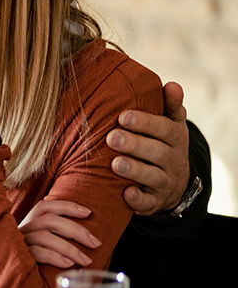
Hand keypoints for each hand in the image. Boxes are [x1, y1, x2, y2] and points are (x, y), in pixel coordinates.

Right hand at [18, 198, 99, 266]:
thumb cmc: (40, 267)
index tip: (88, 213)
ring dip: (69, 248)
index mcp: (29, 224)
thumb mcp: (49, 249)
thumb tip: (90, 239)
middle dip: (76, 230)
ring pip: (44, 236)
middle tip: (95, 243)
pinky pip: (37, 253)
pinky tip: (69, 264)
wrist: (18, 284)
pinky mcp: (19, 259)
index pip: (44, 207)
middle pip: (49, 220)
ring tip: (86, 260)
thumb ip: (61, 239)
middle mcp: (22, 231)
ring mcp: (19, 244)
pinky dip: (56, 257)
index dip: (66, 206)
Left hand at [106, 81, 189, 214]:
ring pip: (153, 177)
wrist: (173, 182)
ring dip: (134, 170)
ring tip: (115, 163)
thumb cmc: (162, 144)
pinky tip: (126, 192)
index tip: (123, 116)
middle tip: (112, 137)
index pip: (164, 129)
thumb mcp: (170, 124)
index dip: (145, 122)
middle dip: (135, 144)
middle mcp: (173, 160)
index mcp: (175, 138)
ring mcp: (165, 182)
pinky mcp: (154, 202)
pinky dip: (138, 199)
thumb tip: (172, 84)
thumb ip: (170, 105)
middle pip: (157, 152)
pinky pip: (148, 203)